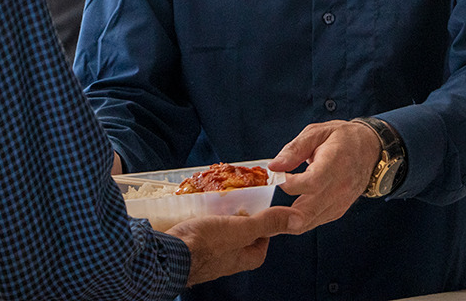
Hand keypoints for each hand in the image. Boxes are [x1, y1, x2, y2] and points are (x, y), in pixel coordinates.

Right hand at [169, 205, 295, 285]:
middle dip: (240, 220)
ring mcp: (208, 257)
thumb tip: (298, 220)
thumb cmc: (205, 244)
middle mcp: (228, 261)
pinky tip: (198, 212)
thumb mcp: (241, 229)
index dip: (264, 224)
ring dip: (220, 219)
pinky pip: (202, 234)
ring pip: (221, 235)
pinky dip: (203, 222)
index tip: (260, 209)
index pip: (263, 242)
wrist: (167, 255)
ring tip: (217, 204)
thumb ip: (268, 223)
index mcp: (244, 259)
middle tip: (237, 203)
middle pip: (241, 238)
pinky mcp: (191, 250)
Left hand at [266, 120, 381, 234]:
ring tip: (271, 212)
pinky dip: (300, 219)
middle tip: (264, 209)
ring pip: (309, 222)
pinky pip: (316, 221)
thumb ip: (294, 149)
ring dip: (288, 220)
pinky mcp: (339, 210)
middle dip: (282, 215)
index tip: (276, 176)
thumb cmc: (343, 138)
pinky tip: (288, 211)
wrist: (371, 149)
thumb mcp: (317, 132)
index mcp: (335, 164)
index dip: (289, 183)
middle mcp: (340, 188)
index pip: (311, 183)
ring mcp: (341, 202)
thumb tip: (273, 166)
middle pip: (308, 212)